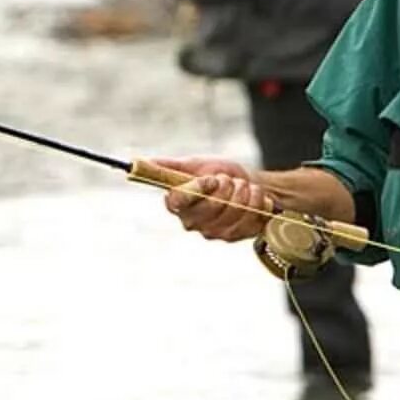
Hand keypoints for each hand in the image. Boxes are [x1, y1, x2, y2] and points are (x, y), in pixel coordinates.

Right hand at [145, 155, 272, 241]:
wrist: (247, 185)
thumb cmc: (217, 174)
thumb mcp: (194, 164)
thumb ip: (169, 165)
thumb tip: (144, 162)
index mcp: (177, 203)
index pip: (178, 201)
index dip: (197, 189)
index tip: (210, 178)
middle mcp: (192, 222)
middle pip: (211, 206)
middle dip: (226, 186)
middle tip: (228, 179)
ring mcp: (213, 232)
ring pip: (233, 211)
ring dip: (243, 192)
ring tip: (242, 186)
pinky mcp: (234, 237)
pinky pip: (249, 218)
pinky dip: (255, 201)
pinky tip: (253, 196)